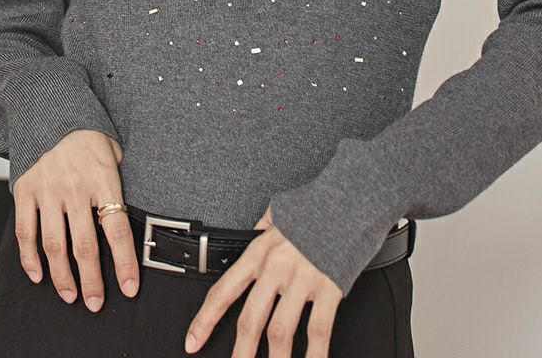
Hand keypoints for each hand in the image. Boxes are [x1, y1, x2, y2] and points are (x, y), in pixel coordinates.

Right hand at [12, 129, 138, 310]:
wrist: (52, 111)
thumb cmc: (88, 136)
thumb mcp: (116, 153)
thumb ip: (121, 185)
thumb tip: (135, 217)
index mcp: (103, 179)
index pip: (117, 229)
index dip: (125, 263)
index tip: (129, 287)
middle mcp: (74, 188)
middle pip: (85, 246)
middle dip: (92, 280)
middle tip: (95, 302)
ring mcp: (47, 191)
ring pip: (54, 246)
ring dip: (62, 277)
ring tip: (71, 295)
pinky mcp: (25, 191)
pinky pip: (26, 233)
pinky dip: (30, 259)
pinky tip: (39, 275)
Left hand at [184, 205, 342, 357]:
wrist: (349, 200)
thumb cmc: (314, 206)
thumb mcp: (278, 212)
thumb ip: (264, 226)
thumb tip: (256, 231)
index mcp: (259, 251)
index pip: (224, 290)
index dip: (205, 319)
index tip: (193, 340)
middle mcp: (276, 267)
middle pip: (250, 319)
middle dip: (240, 353)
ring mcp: (302, 279)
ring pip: (280, 332)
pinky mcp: (329, 288)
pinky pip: (318, 330)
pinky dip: (314, 355)